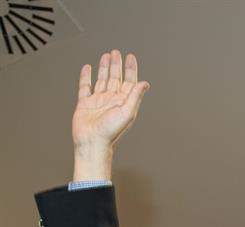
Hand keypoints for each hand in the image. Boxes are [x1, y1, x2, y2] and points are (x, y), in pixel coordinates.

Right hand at [72, 50, 148, 180]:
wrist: (92, 142)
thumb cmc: (111, 132)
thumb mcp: (127, 112)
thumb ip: (135, 96)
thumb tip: (145, 83)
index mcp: (124, 102)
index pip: (129, 81)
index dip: (130, 69)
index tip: (130, 57)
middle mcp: (112, 100)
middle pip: (115, 78)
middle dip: (116, 65)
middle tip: (116, 52)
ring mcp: (98, 101)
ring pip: (102, 80)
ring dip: (104, 68)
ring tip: (106, 56)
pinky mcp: (85, 104)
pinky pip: (85, 87)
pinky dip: (86, 77)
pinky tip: (88, 69)